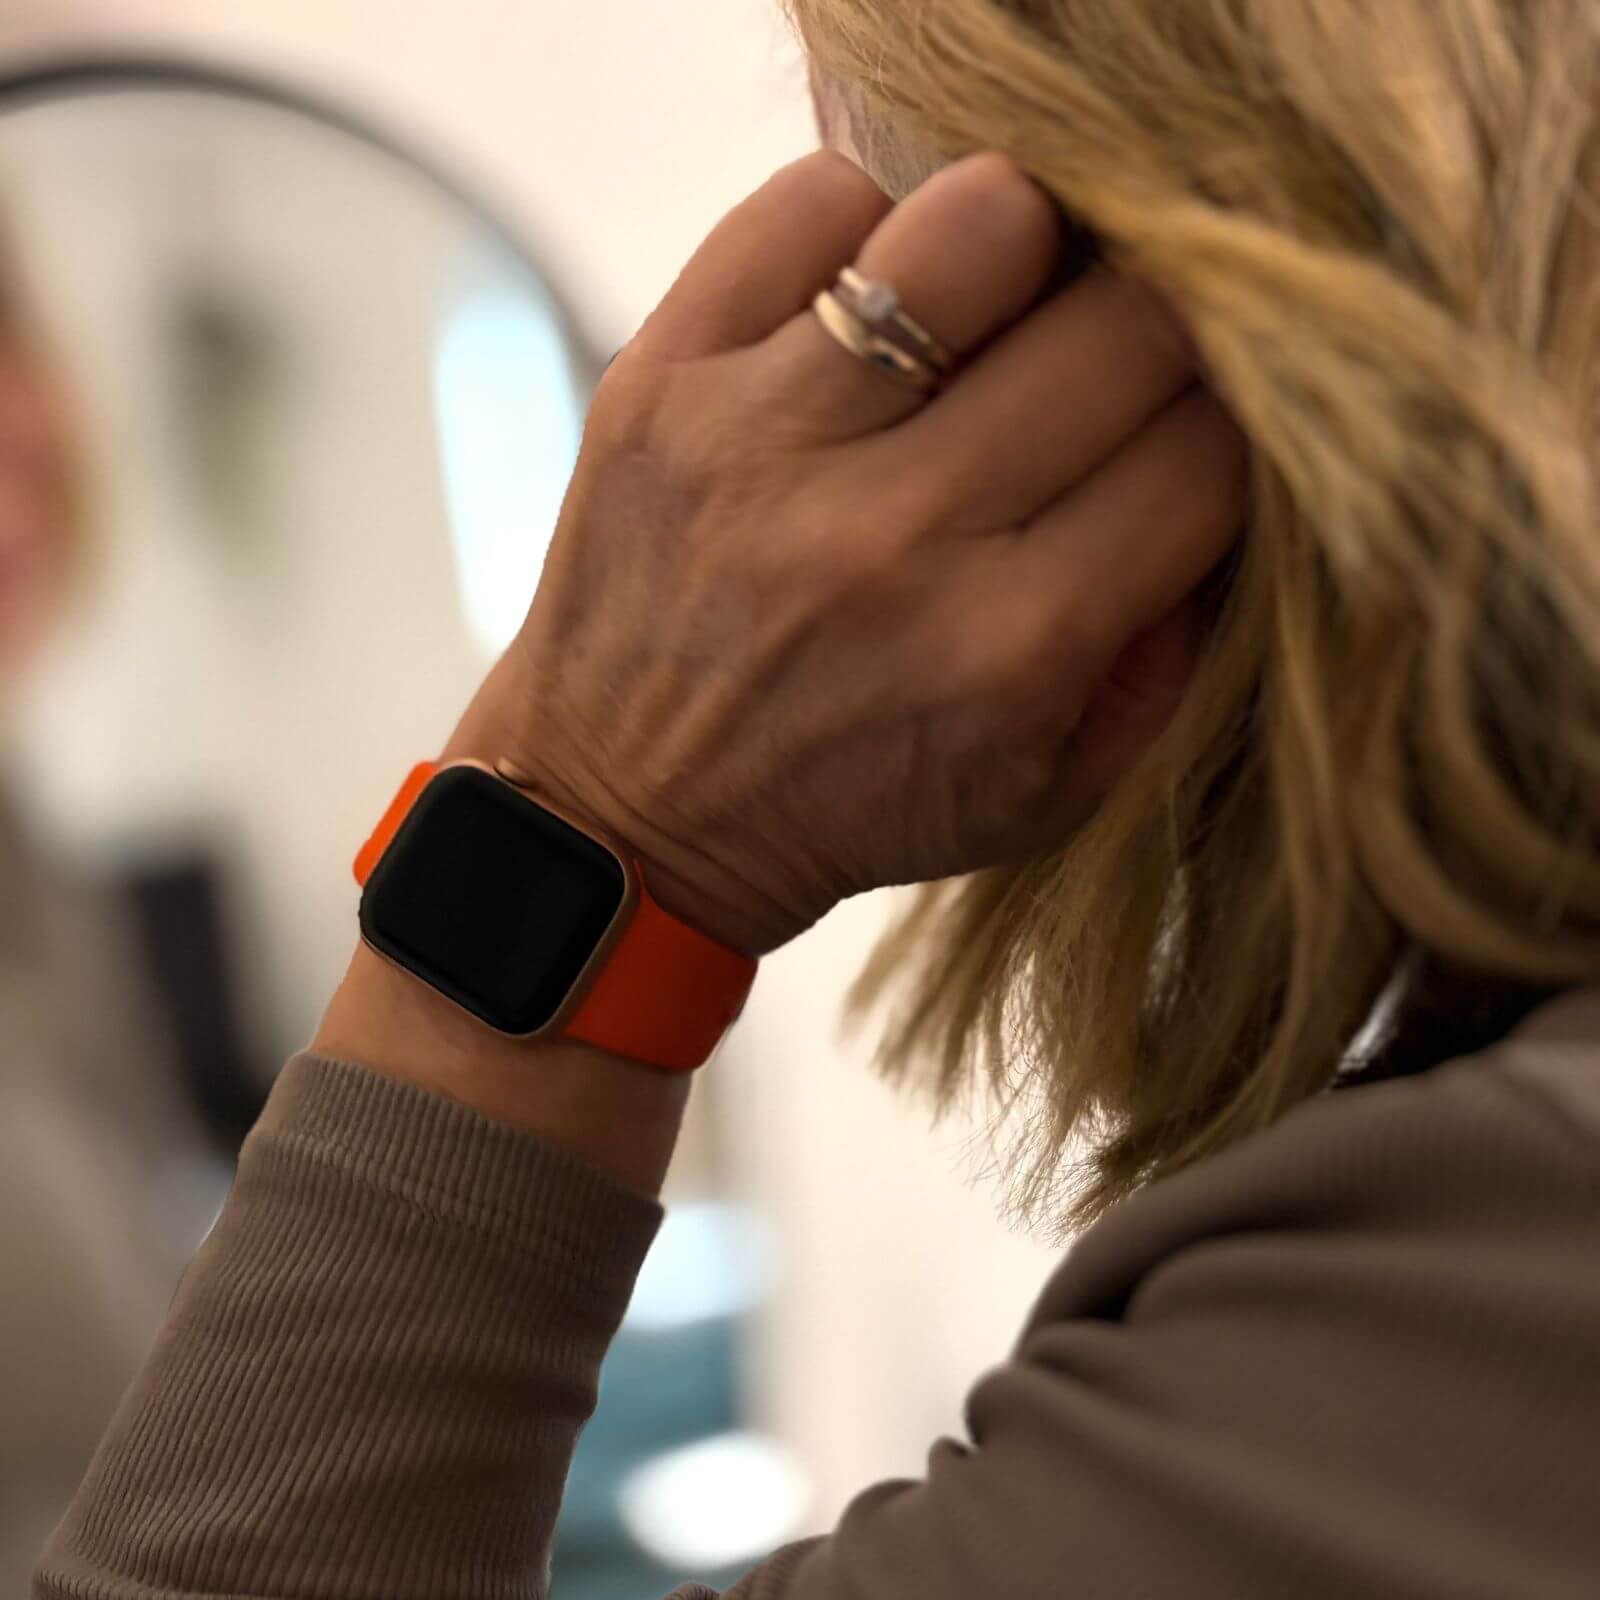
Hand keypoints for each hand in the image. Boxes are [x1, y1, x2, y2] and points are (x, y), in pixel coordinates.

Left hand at [448, 150, 1248, 956]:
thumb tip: (1249, 477)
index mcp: (1012, 647)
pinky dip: (867, 228)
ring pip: (982, 221)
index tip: (1207, 421)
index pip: (1213, 448)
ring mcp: (767, 444)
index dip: (1241, 417)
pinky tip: (869, 314)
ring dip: (1027, 248)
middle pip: (1127, 321)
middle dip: (1160, 324)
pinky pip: (811, 202)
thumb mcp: (1049, 792)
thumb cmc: (851, 800)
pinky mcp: (664, 380)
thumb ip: (1175, 653)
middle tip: (1117, 360)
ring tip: (998, 316)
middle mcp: (893, 536)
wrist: (632, 817)